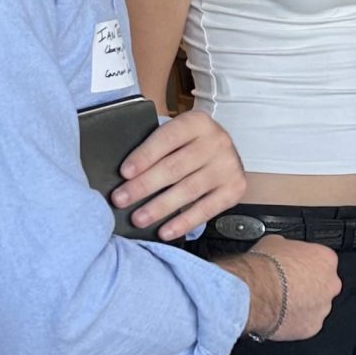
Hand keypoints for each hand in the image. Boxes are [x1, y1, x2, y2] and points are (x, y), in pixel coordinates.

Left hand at [112, 109, 246, 241]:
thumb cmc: (190, 145)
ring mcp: (228, 166)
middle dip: (144, 185)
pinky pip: (206, 209)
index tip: (124, 173)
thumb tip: (126, 175)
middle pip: (175, 167)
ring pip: (188, 190)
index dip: (144, 156)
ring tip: (138, 219)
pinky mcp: (234, 189)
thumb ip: (156, 146)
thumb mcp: (177, 134)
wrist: (225, 153)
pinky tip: (165, 231)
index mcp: (197, 122)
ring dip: (160, 207)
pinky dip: (184, 223)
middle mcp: (216, 141)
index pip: (167, 138)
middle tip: (120, 200)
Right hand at [215, 238, 340, 340]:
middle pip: (322, 285)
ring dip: (302, 304)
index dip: (305, 264)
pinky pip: (305, 324)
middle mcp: (330, 284)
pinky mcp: (312, 327)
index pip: (321, 260)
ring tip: (280, 302)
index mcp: (325, 259)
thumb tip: (282, 248)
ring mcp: (323, 308)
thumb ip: (288, 247)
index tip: (294, 267)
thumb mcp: (274, 242)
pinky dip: (294, 321)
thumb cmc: (264, 268)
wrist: (254, 293)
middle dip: (307, 286)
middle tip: (287, 286)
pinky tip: (279, 315)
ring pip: (315, 306)